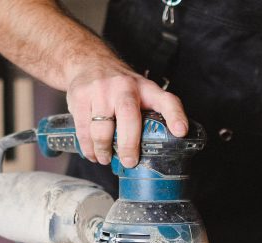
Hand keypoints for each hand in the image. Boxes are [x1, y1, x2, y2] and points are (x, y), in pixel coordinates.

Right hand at [65, 63, 187, 167]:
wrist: (88, 61)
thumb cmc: (119, 86)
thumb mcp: (140, 91)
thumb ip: (149, 113)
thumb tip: (159, 151)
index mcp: (146, 88)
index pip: (166, 100)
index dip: (175, 116)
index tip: (180, 132)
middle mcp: (125, 86)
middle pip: (128, 116)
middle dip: (129, 144)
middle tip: (129, 161)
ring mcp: (100, 90)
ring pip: (101, 128)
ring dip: (103, 149)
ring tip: (105, 159)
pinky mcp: (80, 96)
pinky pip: (83, 129)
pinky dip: (88, 147)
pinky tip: (92, 153)